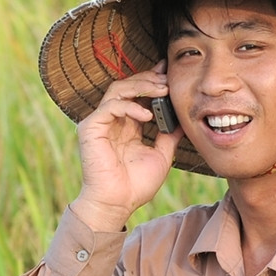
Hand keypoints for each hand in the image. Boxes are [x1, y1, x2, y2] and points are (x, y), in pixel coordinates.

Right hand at [71, 61, 179, 231]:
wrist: (117, 204)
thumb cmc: (136, 184)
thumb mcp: (161, 155)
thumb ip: (169, 135)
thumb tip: (185, 120)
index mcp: (127, 125)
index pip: (138, 94)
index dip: (152, 80)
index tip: (169, 71)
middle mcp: (112, 120)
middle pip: (127, 86)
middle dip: (149, 79)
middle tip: (167, 78)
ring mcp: (100, 123)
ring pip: (117, 89)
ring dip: (141, 86)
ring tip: (161, 89)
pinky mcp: (90, 128)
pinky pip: (110, 107)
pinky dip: (129, 106)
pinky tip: (146, 115)